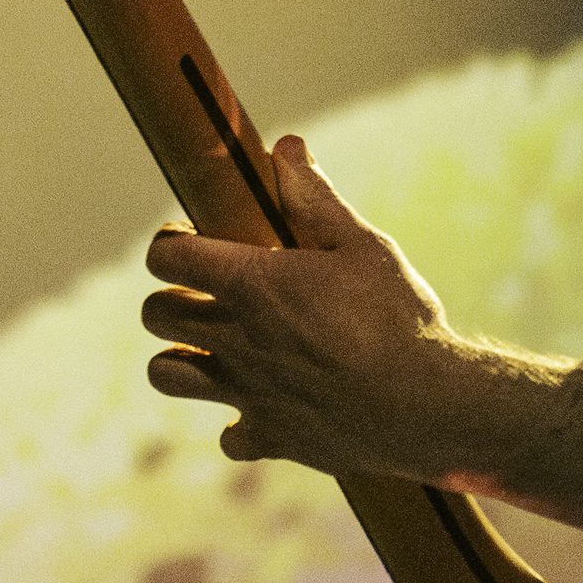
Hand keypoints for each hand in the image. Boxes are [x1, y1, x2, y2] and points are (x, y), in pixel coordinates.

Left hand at [141, 137, 473, 478]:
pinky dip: (240, 420)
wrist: (427, 406)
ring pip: (165, 375)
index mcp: (254, 285)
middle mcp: (237, 340)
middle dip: (171, 297)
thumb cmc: (398, 316)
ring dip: (182, 359)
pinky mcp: (271, 436)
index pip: (166, 257)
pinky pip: (229, 434)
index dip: (171, 244)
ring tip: (220, 347)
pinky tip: (271, 403)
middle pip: (155, 315)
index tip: (196, 240)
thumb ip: (316, 199)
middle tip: (209, 293)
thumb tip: (286, 146)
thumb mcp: (364, 244)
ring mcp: (247, 393)